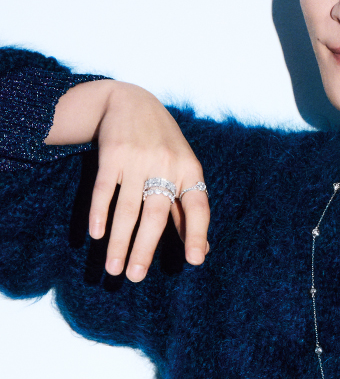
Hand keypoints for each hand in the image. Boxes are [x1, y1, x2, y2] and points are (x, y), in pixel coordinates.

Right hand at [49, 80, 209, 281]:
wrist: (131, 101)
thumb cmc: (163, 145)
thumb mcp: (183, 169)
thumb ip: (188, 210)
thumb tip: (202, 250)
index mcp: (190, 170)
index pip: (198, 206)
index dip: (196, 233)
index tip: (195, 260)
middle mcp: (166, 165)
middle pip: (156, 214)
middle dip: (145, 248)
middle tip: (135, 277)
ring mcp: (138, 159)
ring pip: (127, 207)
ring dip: (119, 241)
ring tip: (113, 268)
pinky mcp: (112, 154)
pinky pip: (104, 189)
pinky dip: (99, 212)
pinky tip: (97, 234)